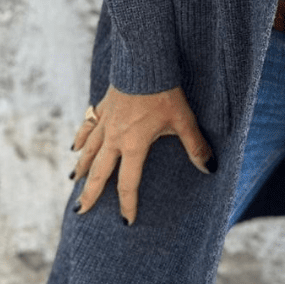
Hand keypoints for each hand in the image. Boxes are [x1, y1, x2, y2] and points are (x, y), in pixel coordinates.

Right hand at [70, 84, 214, 224]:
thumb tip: (211, 168)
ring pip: (89, 151)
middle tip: (80, 212)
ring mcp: (106, 121)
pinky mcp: (104, 106)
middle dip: (91, 194)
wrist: (144, 62)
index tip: (126, 222)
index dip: (127, 205)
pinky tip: (74, 147)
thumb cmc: (165, 91)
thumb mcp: (183, 120)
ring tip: (74, 183)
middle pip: (99, 172)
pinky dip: (80, 138)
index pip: (128, 184)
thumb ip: (196, 146)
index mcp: (134, 146)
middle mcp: (114, 138)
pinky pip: (87, 126)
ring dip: (82, 168)